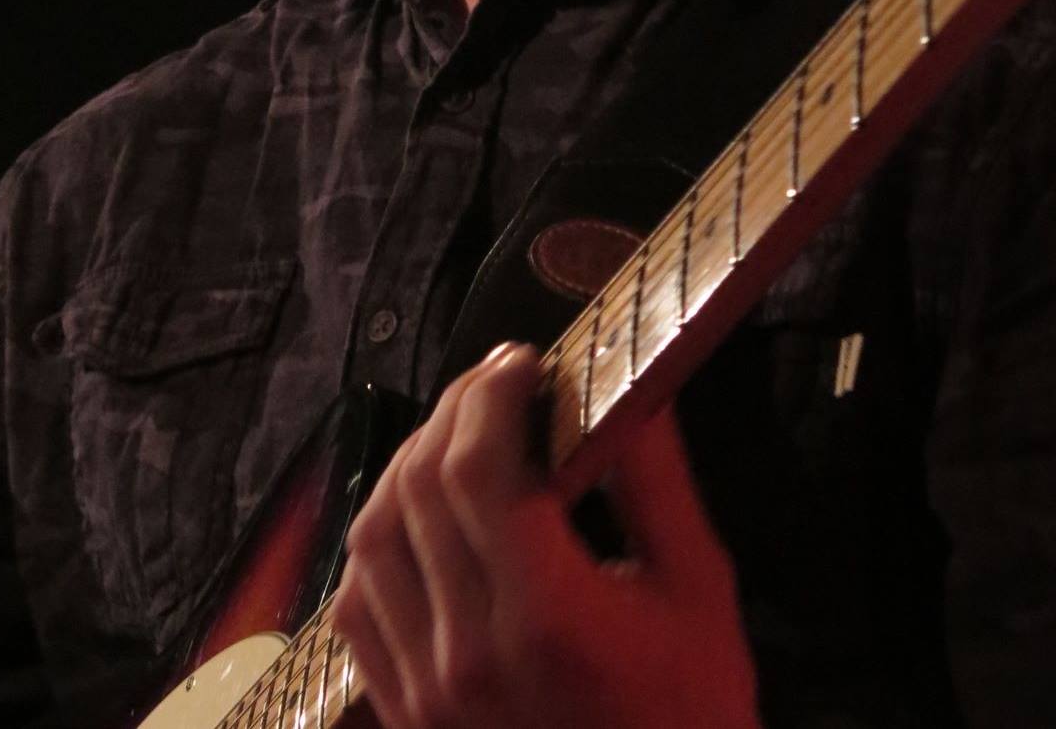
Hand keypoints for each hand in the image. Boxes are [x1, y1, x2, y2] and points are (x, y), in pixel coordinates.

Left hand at [330, 343, 761, 728]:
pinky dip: (378, 541)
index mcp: (549, 618)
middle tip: (499, 380)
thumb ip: (655, 481)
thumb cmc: (690, 713)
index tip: (525, 361)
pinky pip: (356, 605)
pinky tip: (420, 514)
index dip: (493, 396)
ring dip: (410, 465)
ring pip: (373, 538)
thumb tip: (623, 385)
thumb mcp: (699, 591)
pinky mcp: (404, 714)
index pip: (478, 470)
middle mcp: (469, 654)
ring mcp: (425, 691)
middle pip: (421, 488)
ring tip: (459, 433)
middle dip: (457, 411)